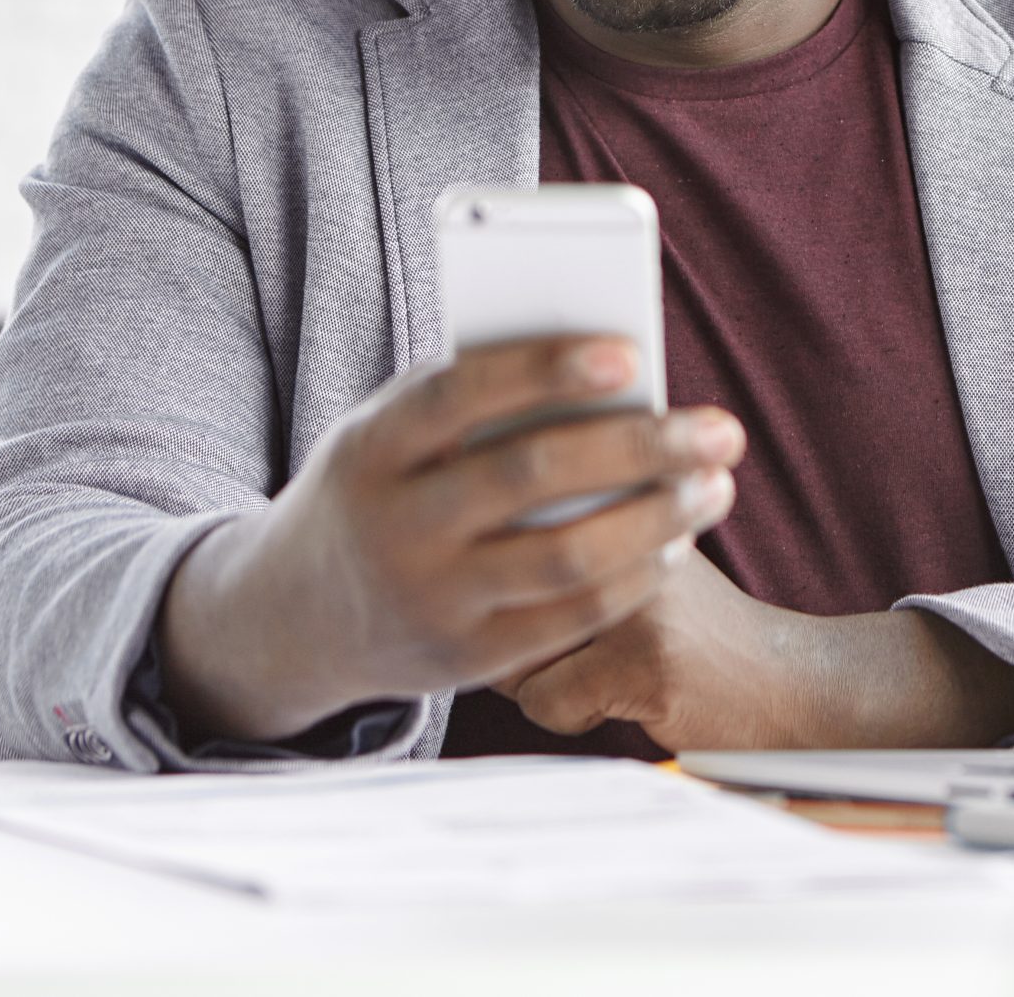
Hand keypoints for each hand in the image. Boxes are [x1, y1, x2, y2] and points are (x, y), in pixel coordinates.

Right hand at [155, 333, 743, 743]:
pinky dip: (635, 577)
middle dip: (641, 446)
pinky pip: (570, 617)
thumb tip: (608, 368)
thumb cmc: (378, 490)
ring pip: (563, 556)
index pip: (460, 394)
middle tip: (722, 428)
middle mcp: (395, 526)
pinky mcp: (465, 660)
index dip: (545, 370)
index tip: (632, 353)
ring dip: (656, 517)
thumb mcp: (389, 436)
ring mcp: (429, 600)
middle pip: (530, 476)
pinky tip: (676, 543)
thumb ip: (473, 403)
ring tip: (716, 485)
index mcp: (370, 447)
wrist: (291, 617)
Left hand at [498, 548, 1013, 752]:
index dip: (503, 562)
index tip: (506, 574)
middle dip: (515, 627)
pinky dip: (574, 715)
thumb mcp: (650, 550)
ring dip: (545, 675)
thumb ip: (580, 531)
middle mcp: (633, 531)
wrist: (795, 680)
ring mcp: (639, 598)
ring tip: (610, 668)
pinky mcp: (643, 662)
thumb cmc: (701, 625)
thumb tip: (474, 553)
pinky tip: (628, 699)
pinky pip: (546, 701)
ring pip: (515, 647)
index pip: (514, 514)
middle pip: (504, 587)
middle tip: (568, 637)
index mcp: (632, 494)